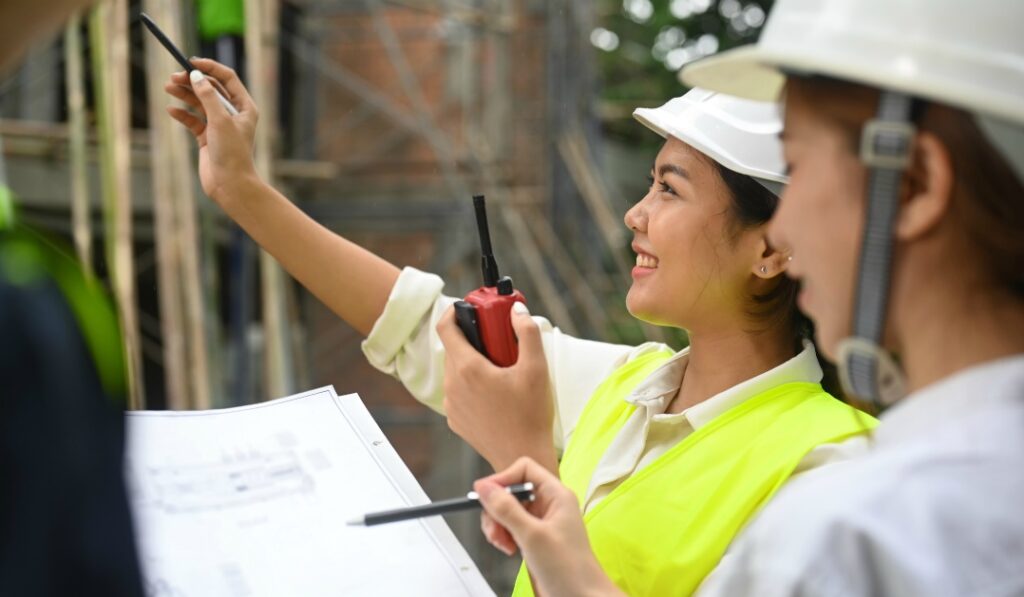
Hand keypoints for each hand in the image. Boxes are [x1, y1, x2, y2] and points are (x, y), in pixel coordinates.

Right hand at [163, 57, 259, 203]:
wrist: (230, 185)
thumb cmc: (231, 154)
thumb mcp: (220, 121)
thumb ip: (208, 97)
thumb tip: (196, 75)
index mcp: (245, 107)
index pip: (228, 79)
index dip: (210, 68)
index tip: (191, 62)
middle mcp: (233, 114)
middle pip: (211, 89)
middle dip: (192, 81)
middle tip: (173, 77)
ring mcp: (220, 126)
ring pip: (200, 103)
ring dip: (185, 94)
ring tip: (168, 88)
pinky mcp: (208, 138)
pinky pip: (193, 120)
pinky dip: (182, 114)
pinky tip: (171, 111)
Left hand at [436, 302, 556, 471]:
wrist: (522, 456)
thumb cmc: (530, 415)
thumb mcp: (536, 368)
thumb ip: (527, 332)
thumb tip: (518, 311)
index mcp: (468, 369)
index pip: (446, 327)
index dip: (455, 312)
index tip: (469, 309)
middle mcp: (453, 385)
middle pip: (454, 348)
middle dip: (473, 338)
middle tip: (498, 340)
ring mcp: (452, 404)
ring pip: (455, 370)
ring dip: (473, 362)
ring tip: (501, 368)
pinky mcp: (455, 419)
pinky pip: (458, 392)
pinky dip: (471, 384)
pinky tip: (495, 392)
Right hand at [475, 458, 622, 596]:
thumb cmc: (570, 570)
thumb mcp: (532, 535)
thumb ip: (507, 509)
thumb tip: (485, 487)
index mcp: (556, 494)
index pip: (524, 469)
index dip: (502, 479)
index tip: (484, 496)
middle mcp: (549, 504)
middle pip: (511, 491)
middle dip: (497, 509)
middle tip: (495, 529)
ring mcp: (541, 522)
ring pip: (508, 510)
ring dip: (498, 525)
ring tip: (503, 543)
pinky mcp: (535, 538)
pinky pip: (511, 527)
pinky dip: (504, 536)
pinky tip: (509, 549)